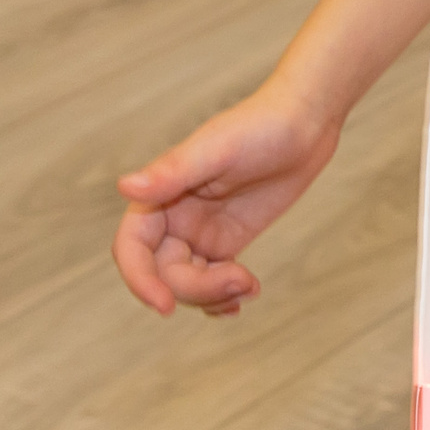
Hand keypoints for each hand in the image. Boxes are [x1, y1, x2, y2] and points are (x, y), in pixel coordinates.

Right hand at [113, 86, 342, 316]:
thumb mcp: (217, 149)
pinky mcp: (227, 240)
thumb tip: (125, 186)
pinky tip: (245, 297)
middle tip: (241, 280)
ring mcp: (199, 231)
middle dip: (196, 288)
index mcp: (160, 194)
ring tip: (250, 286)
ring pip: (187, 282)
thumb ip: (172, 172)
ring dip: (213, 295)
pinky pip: (211, 279)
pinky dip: (221, 297)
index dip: (140, 280)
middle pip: (164, 273)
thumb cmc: (260, 125)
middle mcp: (174, 217)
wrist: (305, 124)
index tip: (165, 306)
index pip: (132, 248)